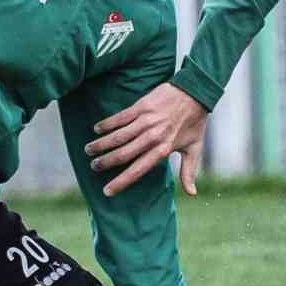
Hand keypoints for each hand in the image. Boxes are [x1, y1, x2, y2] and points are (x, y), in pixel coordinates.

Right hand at [84, 82, 208, 196]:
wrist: (196, 92)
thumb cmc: (195, 122)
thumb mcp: (194, 148)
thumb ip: (188, 172)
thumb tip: (191, 194)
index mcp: (164, 150)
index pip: (137, 170)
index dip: (121, 182)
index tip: (107, 191)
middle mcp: (152, 137)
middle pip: (122, 154)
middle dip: (105, 163)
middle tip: (94, 167)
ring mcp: (145, 121)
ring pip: (117, 137)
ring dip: (101, 144)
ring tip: (89, 150)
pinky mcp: (141, 107)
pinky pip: (119, 118)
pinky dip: (106, 124)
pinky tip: (96, 129)